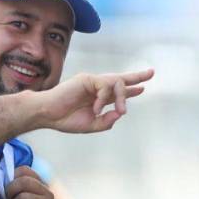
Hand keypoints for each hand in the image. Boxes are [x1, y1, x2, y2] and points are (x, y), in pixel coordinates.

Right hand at [37, 69, 153, 132]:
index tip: (142, 88)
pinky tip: (96, 108)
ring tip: (121, 110)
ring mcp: (92, 82)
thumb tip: (121, 112)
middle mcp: (97, 88)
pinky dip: (104, 98)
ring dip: (123, 97)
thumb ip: (108, 120)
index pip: (118, 92)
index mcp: (99, 98)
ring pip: (117, 82)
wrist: (47, 115)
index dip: (131, 90)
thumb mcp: (92, 125)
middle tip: (151, 73)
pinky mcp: (86, 78)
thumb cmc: (66, 120)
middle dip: (137, 76)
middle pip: (121, 79)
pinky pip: (105, 85)